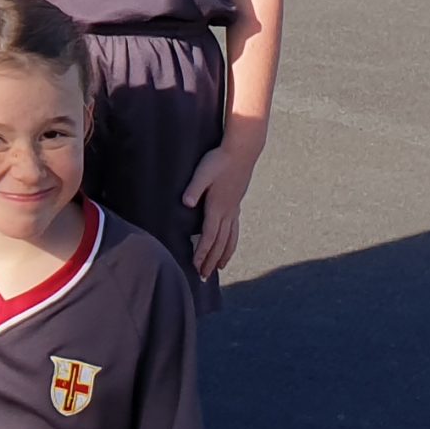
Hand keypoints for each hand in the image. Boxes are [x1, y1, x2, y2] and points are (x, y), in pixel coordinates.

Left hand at [180, 139, 258, 279]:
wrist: (242, 151)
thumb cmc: (219, 160)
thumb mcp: (203, 172)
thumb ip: (194, 188)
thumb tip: (186, 203)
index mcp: (217, 207)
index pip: (209, 236)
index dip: (202, 253)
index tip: (196, 266)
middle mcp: (228, 212)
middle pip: (220, 243)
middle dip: (211, 261)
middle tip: (204, 277)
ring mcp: (234, 209)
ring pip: (230, 238)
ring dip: (224, 255)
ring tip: (220, 268)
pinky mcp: (237, 204)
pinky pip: (235, 229)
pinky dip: (232, 242)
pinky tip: (230, 245)